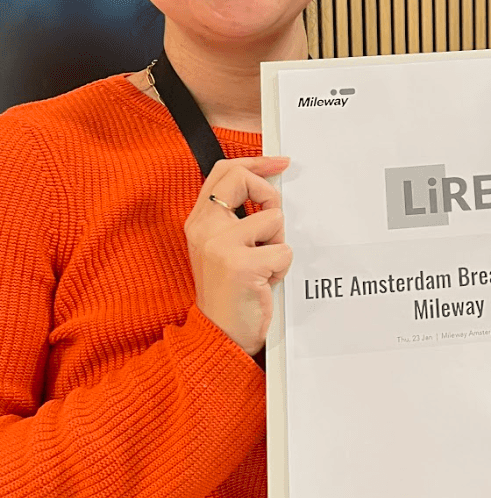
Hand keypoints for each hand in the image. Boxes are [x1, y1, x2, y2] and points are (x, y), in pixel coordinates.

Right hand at [186, 156, 291, 355]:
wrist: (222, 334)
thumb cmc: (232, 291)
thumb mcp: (226, 247)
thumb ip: (238, 217)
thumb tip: (271, 185)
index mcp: (199, 221)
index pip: (224, 171)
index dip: (256, 163)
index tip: (280, 163)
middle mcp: (204, 228)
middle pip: (243, 179)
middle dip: (269, 196)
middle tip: (272, 226)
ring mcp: (220, 245)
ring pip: (273, 219)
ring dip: (278, 244)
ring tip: (263, 266)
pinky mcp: (240, 264)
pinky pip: (283, 251)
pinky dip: (282, 268)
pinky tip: (266, 282)